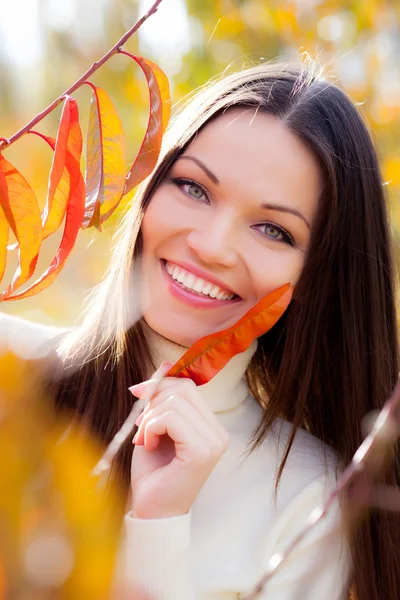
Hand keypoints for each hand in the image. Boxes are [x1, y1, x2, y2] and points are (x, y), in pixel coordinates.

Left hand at [129, 375, 229, 519]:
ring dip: (149, 419)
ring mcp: (214, 442)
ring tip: (146, 440)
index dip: (161, 383)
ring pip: (173, 403)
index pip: (188, 385)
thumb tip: (165, 364)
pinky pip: (170, 418)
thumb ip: (163, 398)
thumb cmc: (153, 471)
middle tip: (142, 426)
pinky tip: (149, 445)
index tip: (139, 393)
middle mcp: (218, 433)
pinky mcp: (201, 452)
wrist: (151, 510)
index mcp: (211, 426)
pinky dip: (151, 428)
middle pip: (182, 388)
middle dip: (153, 400)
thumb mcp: (156, 426)